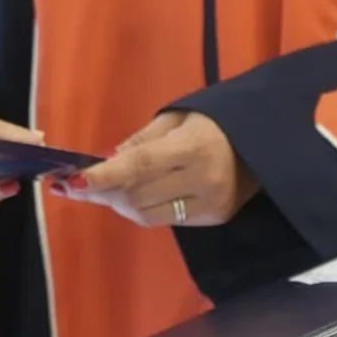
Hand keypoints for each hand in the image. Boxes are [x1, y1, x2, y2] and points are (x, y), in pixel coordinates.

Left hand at [50, 110, 259, 227]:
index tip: (72, 182)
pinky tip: (131, 196)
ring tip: (102, 189)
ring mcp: (210, 205)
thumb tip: (109, 159)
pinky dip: (141, 209)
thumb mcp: (178, 117)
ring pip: (147, 215)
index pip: (140, 165)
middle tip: (76, 183)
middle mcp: (203, 180)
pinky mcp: (214, 219)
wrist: (264, 140)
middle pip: (139, 195)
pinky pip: (165, 220)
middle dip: (103, 191)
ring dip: (118, 203)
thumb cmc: (216, 120)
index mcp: (193, 146)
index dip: (104, 176)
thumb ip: (142, 140)